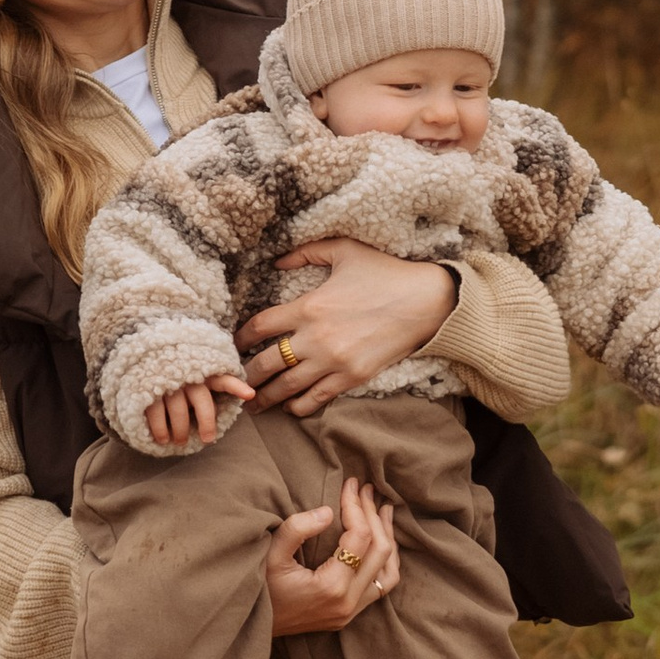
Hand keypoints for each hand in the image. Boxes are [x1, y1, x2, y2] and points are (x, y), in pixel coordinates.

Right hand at [144, 373, 253, 449]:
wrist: (141, 361)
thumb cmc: (177, 379)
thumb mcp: (197, 380)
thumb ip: (213, 390)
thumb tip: (239, 403)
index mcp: (203, 374)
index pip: (222, 379)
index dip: (236, 386)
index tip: (250, 394)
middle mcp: (187, 375)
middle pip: (202, 401)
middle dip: (207, 423)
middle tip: (207, 439)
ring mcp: (167, 381)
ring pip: (178, 410)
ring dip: (180, 430)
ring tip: (180, 441)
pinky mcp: (147, 389)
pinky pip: (156, 413)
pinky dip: (160, 430)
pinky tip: (163, 439)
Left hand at [236, 236, 456, 415]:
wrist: (425, 302)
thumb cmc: (385, 272)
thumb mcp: (344, 251)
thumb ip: (306, 253)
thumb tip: (277, 260)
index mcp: (308, 306)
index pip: (260, 326)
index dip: (240, 338)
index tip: (233, 344)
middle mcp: (315, 338)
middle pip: (265, 364)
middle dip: (245, 376)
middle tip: (234, 383)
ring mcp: (333, 361)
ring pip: (287, 387)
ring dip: (266, 398)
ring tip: (254, 405)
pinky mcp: (352, 377)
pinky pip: (316, 398)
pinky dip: (299, 406)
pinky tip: (289, 408)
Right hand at [263, 476, 401, 634]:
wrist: (250, 624)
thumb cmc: (258, 588)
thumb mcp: (270, 554)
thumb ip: (297, 529)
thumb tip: (328, 512)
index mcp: (332, 586)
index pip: (359, 537)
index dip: (356, 506)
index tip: (350, 484)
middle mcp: (348, 602)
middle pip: (379, 551)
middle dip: (374, 515)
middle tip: (367, 489)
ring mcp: (351, 612)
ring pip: (388, 572)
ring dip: (388, 538)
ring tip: (383, 510)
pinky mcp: (349, 615)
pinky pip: (382, 586)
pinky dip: (386, 561)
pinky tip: (381, 541)